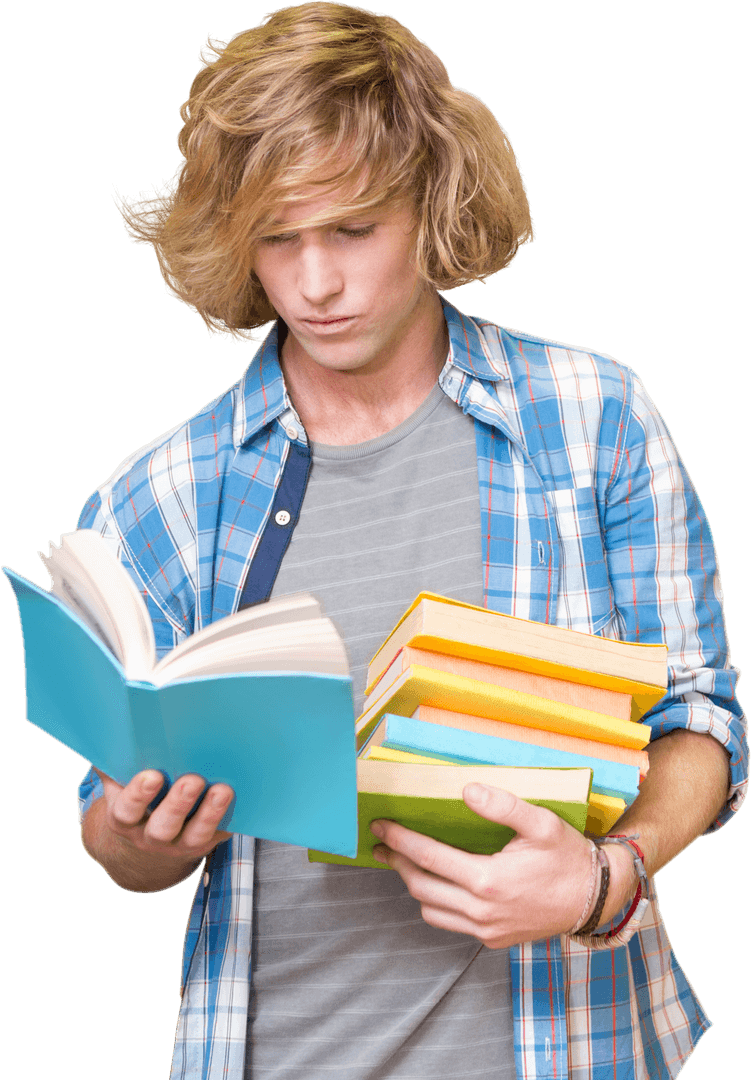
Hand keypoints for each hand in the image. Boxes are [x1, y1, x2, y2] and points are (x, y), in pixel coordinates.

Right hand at [85, 768, 233, 889]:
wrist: (148, 842)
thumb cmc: (137, 797)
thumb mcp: (120, 782)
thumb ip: (116, 759)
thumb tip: (115, 723)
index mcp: (125, 818)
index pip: (127, 811)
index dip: (138, 795)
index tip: (153, 775)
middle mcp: (151, 836)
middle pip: (163, 827)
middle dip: (178, 804)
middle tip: (192, 779)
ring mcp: (181, 844)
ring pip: (196, 835)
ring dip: (210, 813)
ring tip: (223, 790)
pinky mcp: (207, 843)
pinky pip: (221, 834)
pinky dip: (231, 818)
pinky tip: (243, 797)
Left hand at [370, 783, 633, 948]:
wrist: (595, 899)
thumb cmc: (568, 857)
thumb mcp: (541, 823)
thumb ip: (502, 805)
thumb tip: (467, 790)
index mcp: (487, 880)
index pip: (428, 857)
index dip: (398, 840)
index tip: (379, 827)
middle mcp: (481, 910)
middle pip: (420, 886)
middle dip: (396, 862)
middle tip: (381, 844)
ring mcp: (486, 929)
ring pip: (430, 910)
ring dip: (414, 885)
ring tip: (405, 862)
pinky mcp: (493, 939)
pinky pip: (450, 924)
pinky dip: (435, 905)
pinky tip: (438, 885)